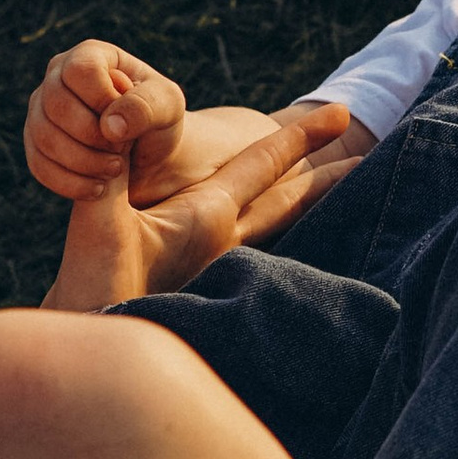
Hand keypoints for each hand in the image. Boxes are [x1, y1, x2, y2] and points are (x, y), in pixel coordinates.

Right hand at [27, 39, 239, 210]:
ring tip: (114, 171)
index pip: (80, 70)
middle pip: (55, 104)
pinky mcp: (36, 143)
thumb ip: (146, 106)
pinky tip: (97, 189)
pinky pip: (38, 165)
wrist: (148, 154)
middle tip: (122, 155)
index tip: (127, 124)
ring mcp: (41, 109)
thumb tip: (109, 126)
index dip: (102, 100)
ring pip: (43, 136)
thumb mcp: (168, 107)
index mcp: (91, 56)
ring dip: (82, 162)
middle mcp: (58, 77)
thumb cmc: (159, 121)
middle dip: (92, 138)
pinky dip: (69, 182)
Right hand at [46, 101, 359, 310]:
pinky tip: (258, 232)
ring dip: (299, 204)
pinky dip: (264, 229)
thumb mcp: (96, 223)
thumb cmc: (91, 289)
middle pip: (286, 200)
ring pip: (270, 225)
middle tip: (367, 156)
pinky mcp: (201, 284)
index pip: (263, 164)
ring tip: (329, 189)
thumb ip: (110, 177)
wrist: (92, 346)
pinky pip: (246, 246)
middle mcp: (223, 242)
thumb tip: (116, 129)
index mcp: (207, 218)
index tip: (344, 112)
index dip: (300, 135)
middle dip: (324, 176)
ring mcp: (216, 266)